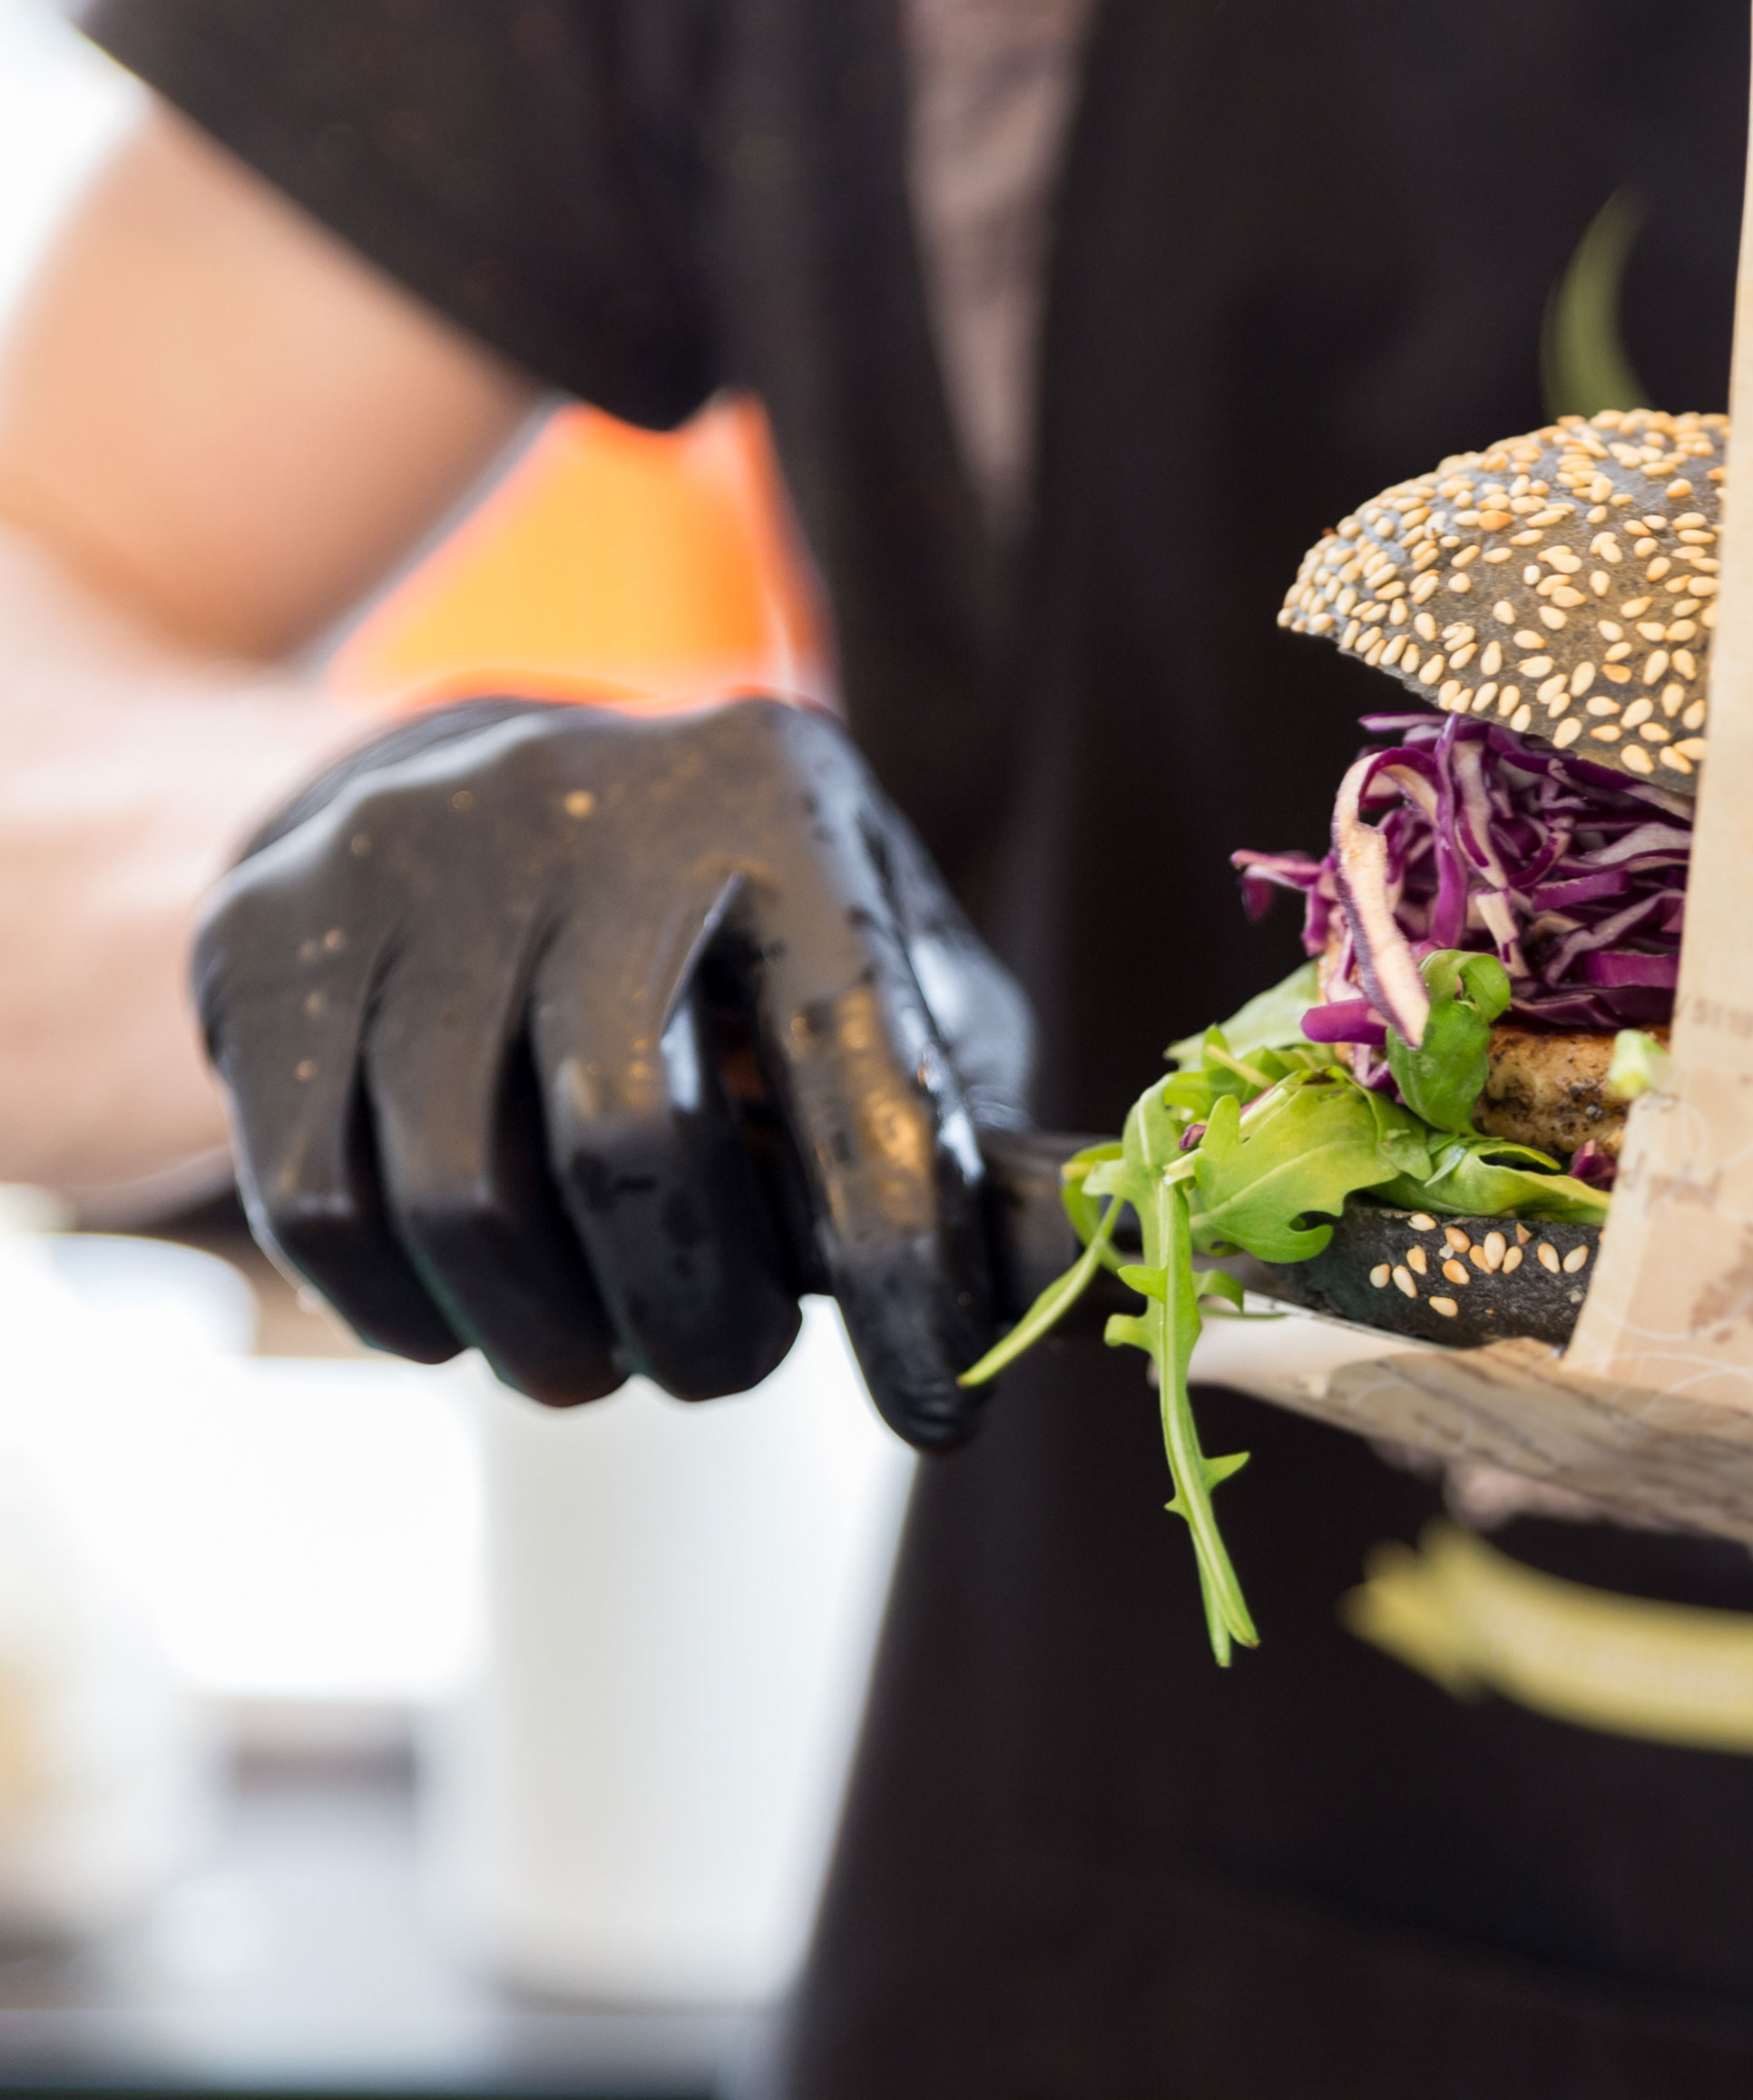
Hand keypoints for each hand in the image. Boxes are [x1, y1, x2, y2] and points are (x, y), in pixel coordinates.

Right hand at [195, 697, 1032, 1446]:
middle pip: (626, 1145)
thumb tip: (1045, 1277)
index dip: (902, 1272)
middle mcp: (583, 803)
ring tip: (601, 1353)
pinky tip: (474, 1310)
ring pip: (457, 1197)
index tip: (941, 1411)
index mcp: (776, 800)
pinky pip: (315, 1205)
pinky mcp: (264, 942)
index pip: (852, 1071)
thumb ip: (958, 1100)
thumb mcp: (876, 952)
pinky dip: (406, 1315)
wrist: (471, 784)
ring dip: (548, 1338)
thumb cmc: (730, 924)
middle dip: (697, 1318)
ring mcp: (401, 862)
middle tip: (728, 1367)